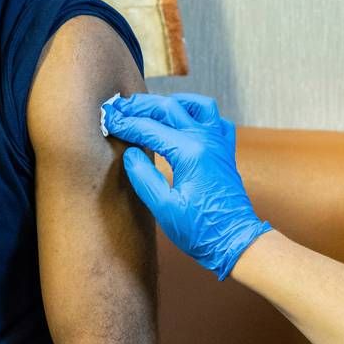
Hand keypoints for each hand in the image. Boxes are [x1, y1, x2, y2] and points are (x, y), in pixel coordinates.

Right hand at [102, 93, 270, 278]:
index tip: (109, 121)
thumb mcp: (164, 208)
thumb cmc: (201, 230)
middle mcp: (206, 140)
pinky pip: (215, 119)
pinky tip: (185, 119)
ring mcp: (219, 143)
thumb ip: (143, 177)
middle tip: (120, 109)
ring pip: (196, 105)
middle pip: (169, 108)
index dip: (126, 124)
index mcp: (190, 152)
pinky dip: (198, 113)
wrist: (234, 241)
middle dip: (141, 107)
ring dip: (171, 102)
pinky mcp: (225, 151)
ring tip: (150, 107)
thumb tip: (130, 154)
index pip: (150, 129)